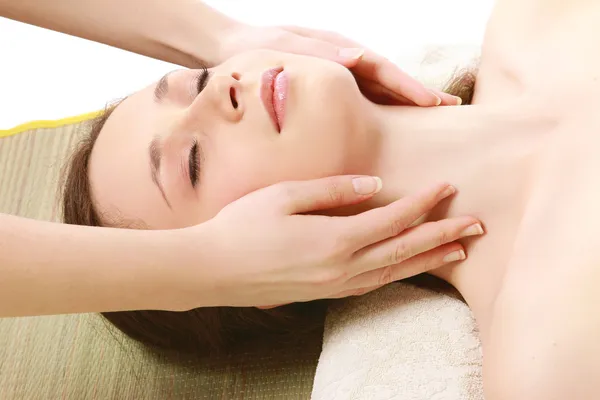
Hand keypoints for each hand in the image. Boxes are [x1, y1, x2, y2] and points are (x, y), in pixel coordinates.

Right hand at [172, 177, 482, 310]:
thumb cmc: (243, 226)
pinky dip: (400, 273)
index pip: (394, 218)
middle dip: (444, 236)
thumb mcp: (285, 196)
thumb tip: (374, 185)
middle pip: (406, 250)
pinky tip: (409, 266)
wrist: (212, 270)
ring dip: (429, 259)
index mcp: (336, 239)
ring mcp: (336, 285)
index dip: (424, 203)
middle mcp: (343, 267)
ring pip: (395, 271)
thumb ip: (334, 190)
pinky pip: (374, 283)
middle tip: (478, 226)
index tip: (448, 186)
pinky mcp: (326, 293)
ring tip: (458, 251)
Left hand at [218, 24, 461, 106]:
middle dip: (418, 92)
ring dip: (405, 101)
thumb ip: (318, 55)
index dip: (406, 84)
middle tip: (449, 108)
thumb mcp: (284, 48)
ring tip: (434, 115)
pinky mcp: (331, 86)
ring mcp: (339, 73)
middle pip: (387, 77)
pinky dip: (382, 107)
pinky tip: (395, 123)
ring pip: (378, 88)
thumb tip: (355, 58)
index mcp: (337, 50)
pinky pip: (362, 97)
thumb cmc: (257, 49)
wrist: (233, 49)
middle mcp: (344, 60)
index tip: (430, 101)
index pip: (380, 67)